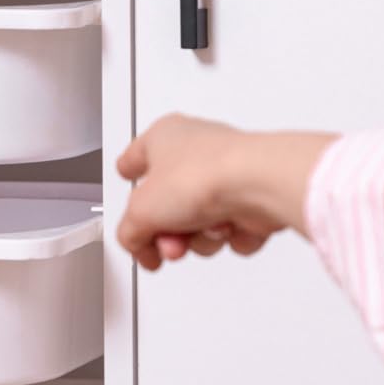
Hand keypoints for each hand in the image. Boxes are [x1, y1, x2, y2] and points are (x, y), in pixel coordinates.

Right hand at [113, 115, 331, 272]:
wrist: (258, 184)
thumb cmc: (204, 175)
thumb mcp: (139, 213)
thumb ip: (128, 233)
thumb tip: (138, 244)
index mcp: (165, 138)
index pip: (137, 155)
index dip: (128, 168)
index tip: (125, 173)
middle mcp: (197, 152)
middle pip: (170, 205)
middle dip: (168, 235)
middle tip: (170, 246)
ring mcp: (227, 175)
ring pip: (201, 224)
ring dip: (201, 239)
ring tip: (206, 230)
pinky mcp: (253, 197)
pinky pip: (231, 231)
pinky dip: (230, 236)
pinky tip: (230, 226)